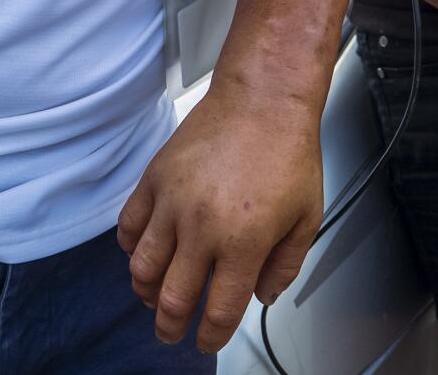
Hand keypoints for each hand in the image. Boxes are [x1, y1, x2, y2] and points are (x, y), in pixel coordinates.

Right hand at [116, 72, 322, 351]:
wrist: (263, 98)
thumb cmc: (288, 149)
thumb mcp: (307, 215)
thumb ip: (286, 264)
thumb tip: (263, 296)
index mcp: (244, 241)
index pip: (219, 310)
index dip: (211, 336)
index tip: (207, 340)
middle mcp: (203, 227)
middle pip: (172, 299)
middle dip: (171, 326)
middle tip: (172, 332)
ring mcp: (172, 202)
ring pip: (142, 268)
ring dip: (146, 292)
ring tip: (155, 298)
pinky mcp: (154, 179)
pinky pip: (129, 226)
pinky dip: (132, 248)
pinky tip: (146, 252)